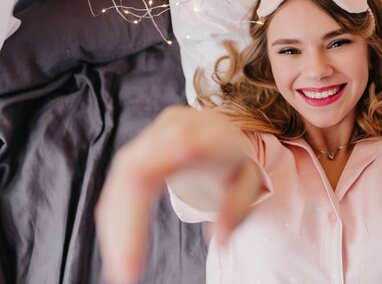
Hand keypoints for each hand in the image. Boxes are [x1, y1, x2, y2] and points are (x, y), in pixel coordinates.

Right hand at [95, 106, 262, 283]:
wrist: (219, 130)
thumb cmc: (234, 160)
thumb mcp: (250, 181)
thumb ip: (237, 207)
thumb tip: (219, 238)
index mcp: (206, 134)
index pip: (175, 157)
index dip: (156, 187)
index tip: (149, 221)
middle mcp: (172, 129)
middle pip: (135, 173)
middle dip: (126, 226)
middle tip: (125, 274)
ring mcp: (149, 138)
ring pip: (120, 182)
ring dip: (115, 229)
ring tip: (122, 270)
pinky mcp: (134, 151)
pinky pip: (116, 186)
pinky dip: (115, 221)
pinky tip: (118, 248)